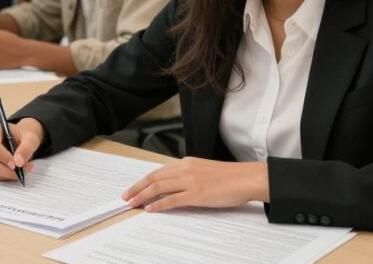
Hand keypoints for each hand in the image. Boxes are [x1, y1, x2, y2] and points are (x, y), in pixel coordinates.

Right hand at [0, 118, 43, 180]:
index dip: (4, 157)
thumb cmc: (24, 134)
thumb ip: (27, 148)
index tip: (16, 165)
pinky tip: (13, 172)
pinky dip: (4, 176)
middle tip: (22, 172)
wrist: (21, 137)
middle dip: (6, 170)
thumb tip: (19, 162)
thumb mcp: (30, 137)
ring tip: (21, 170)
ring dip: (6, 174)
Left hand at [123, 158, 269, 211]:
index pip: (158, 171)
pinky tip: (150, 209)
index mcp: (186, 163)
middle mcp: (185, 169)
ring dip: (143, 196)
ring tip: (133, 203)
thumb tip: (176, 186)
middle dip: (137, 187)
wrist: (246, 178)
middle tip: (126, 196)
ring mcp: (190, 181)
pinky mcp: (197, 194)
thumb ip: (189, 175)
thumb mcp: (204, 170)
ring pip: (159, 187)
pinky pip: (172, 199)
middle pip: (154, 178)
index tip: (134, 187)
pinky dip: (158, 204)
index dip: (143, 180)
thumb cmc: (230, 177)